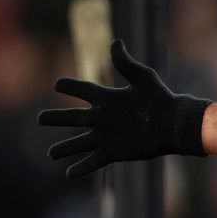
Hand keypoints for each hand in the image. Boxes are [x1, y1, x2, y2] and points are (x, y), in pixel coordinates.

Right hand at [38, 40, 210, 179]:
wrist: (175, 124)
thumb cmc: (162, 99)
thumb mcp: (143, 78)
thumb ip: (126, 63)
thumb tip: (116, 42)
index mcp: (108, 99)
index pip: (82, 90)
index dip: (69, 86)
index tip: (58, 84)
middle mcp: (103, 118)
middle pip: (72, 118)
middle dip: (56, 119)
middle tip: (41, 119)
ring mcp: (106, 137)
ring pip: (78, 144)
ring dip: (64, 149)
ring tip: (51, 153)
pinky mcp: (112, 153)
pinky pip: (92, 162)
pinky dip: (80, 169)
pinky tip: (69, 174)